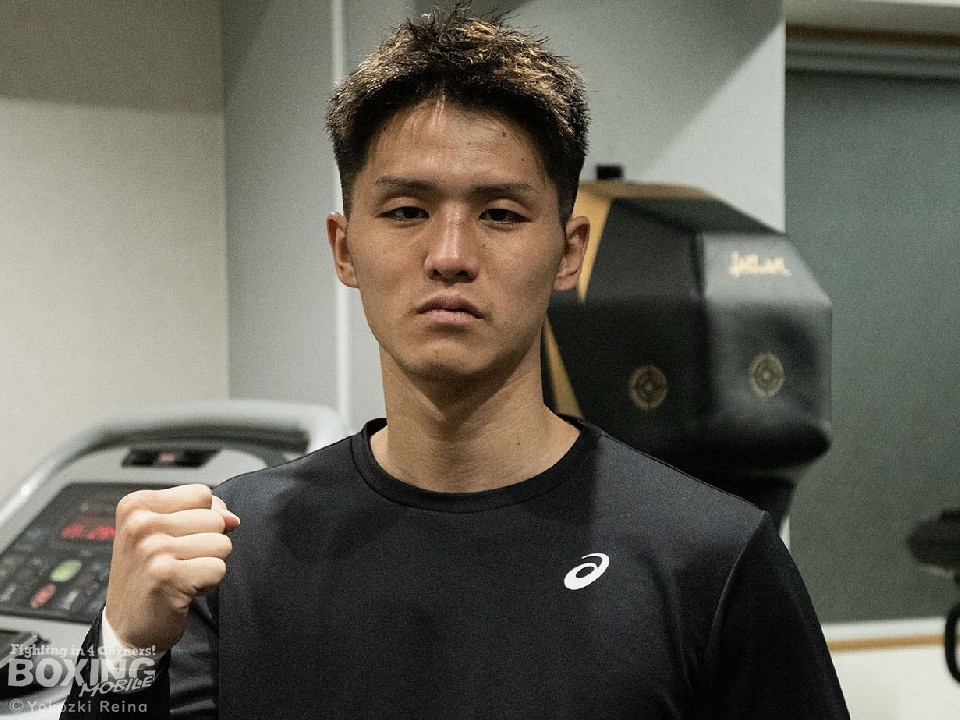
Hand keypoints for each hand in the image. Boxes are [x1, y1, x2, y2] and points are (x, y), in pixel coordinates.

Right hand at [104, 484, 239, 652]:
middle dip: (208, 543)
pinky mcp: (167, 577)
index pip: (202, 494)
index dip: (203, 518)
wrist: (126, 625)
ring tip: (182, 575)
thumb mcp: (162, 531)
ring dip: (209, 564)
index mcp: (137, 505)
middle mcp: (141, 523)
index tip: (178, 539)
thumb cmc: (148, 574)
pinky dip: (209, 584)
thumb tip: (233, 518)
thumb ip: (199, 513)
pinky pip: (218, 569)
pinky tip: (184, 590)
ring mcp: (153, 550)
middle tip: (179, 562)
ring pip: (222, 544)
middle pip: (215, 518)